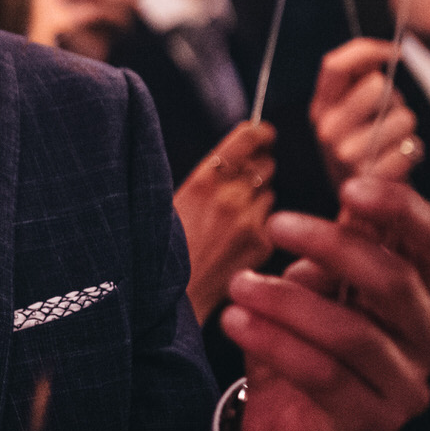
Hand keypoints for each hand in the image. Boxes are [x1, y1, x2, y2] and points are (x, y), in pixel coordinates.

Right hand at [175, 121, 276, 323]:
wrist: (167, 298)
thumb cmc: (160, 247)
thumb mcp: (173, 200)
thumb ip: (208, 177)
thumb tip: (240, 156)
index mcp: (204, 180)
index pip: (249, 138)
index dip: (260, 133)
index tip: (263, 132)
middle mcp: (231, 197)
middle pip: (265, 163)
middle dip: (257, 167)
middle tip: (243, 179)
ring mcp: (250, 223)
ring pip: (269, 193)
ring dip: (257, 199)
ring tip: (229, 219)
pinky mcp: (262, 245)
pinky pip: (269, 222)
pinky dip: (257, 227)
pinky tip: (233, 241)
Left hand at [221, 176, 429, 430]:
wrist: (282, 423)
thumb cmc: (301, 342)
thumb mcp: (314, 286)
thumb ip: (334, 251)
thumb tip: (349, 204)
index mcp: (421, 296)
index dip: (400, 209)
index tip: (349, 187)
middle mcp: (427, 340)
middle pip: (393, 279)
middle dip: (331, 245)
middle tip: (275, 224)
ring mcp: (406, 387)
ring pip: (350, 330)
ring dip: (285, 300)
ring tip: (239, 284)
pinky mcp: (372, 423)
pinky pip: (320, 372)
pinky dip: (271, 340)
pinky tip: (236, 321)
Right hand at [309, 39, 424, 188]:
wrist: (364, 206)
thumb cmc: (365, 149)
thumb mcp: (352, 114)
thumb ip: (361, 80)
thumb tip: (389, 51)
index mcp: (320, 109)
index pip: (335, 64)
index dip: (368, 50)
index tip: (394, 53)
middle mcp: (326, 130)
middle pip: (376, 86)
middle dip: (394, 98)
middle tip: (389, 119)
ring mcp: (345, 155)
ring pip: (402, 117)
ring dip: (407, 128)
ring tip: (394, 144)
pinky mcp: (370, 178)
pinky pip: (410, 148)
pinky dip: (412, 152)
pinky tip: (399, 162)